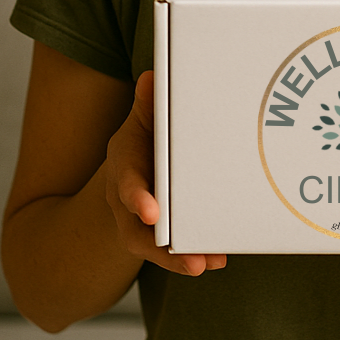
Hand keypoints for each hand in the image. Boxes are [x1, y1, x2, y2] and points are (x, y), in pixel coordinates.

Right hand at [104, 70, 226, 276]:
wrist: (135, 160)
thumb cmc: (145, 136)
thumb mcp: (145, 116)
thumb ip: (148, 102)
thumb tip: (152, 77)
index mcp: (123, 166)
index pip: (127, 186)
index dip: (138, 199)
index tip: (152, 212)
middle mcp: (127, 200)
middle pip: (138, 232)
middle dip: (163, 248)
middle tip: (192, 260)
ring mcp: (142, 221)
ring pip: (155, 248)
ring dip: (181, 258)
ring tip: (209, 263)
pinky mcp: (160, 232)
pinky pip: (172, 249)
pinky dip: (191, 255)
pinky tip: (216, 257)